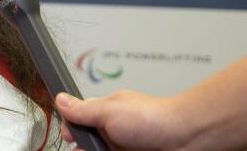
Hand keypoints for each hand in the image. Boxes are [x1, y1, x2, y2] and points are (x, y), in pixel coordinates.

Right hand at [55, 90, 187, 150]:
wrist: (186, 139)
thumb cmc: (153, 119)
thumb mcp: (108, 111)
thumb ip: (82, 109)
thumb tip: (60, 99)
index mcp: (108, 111)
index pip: (81, 118)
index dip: (72, 129)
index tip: (69, 136)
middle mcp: (116, 129)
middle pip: (89, 141)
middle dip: (83, 147)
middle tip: (83, 149)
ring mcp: (125, 146)